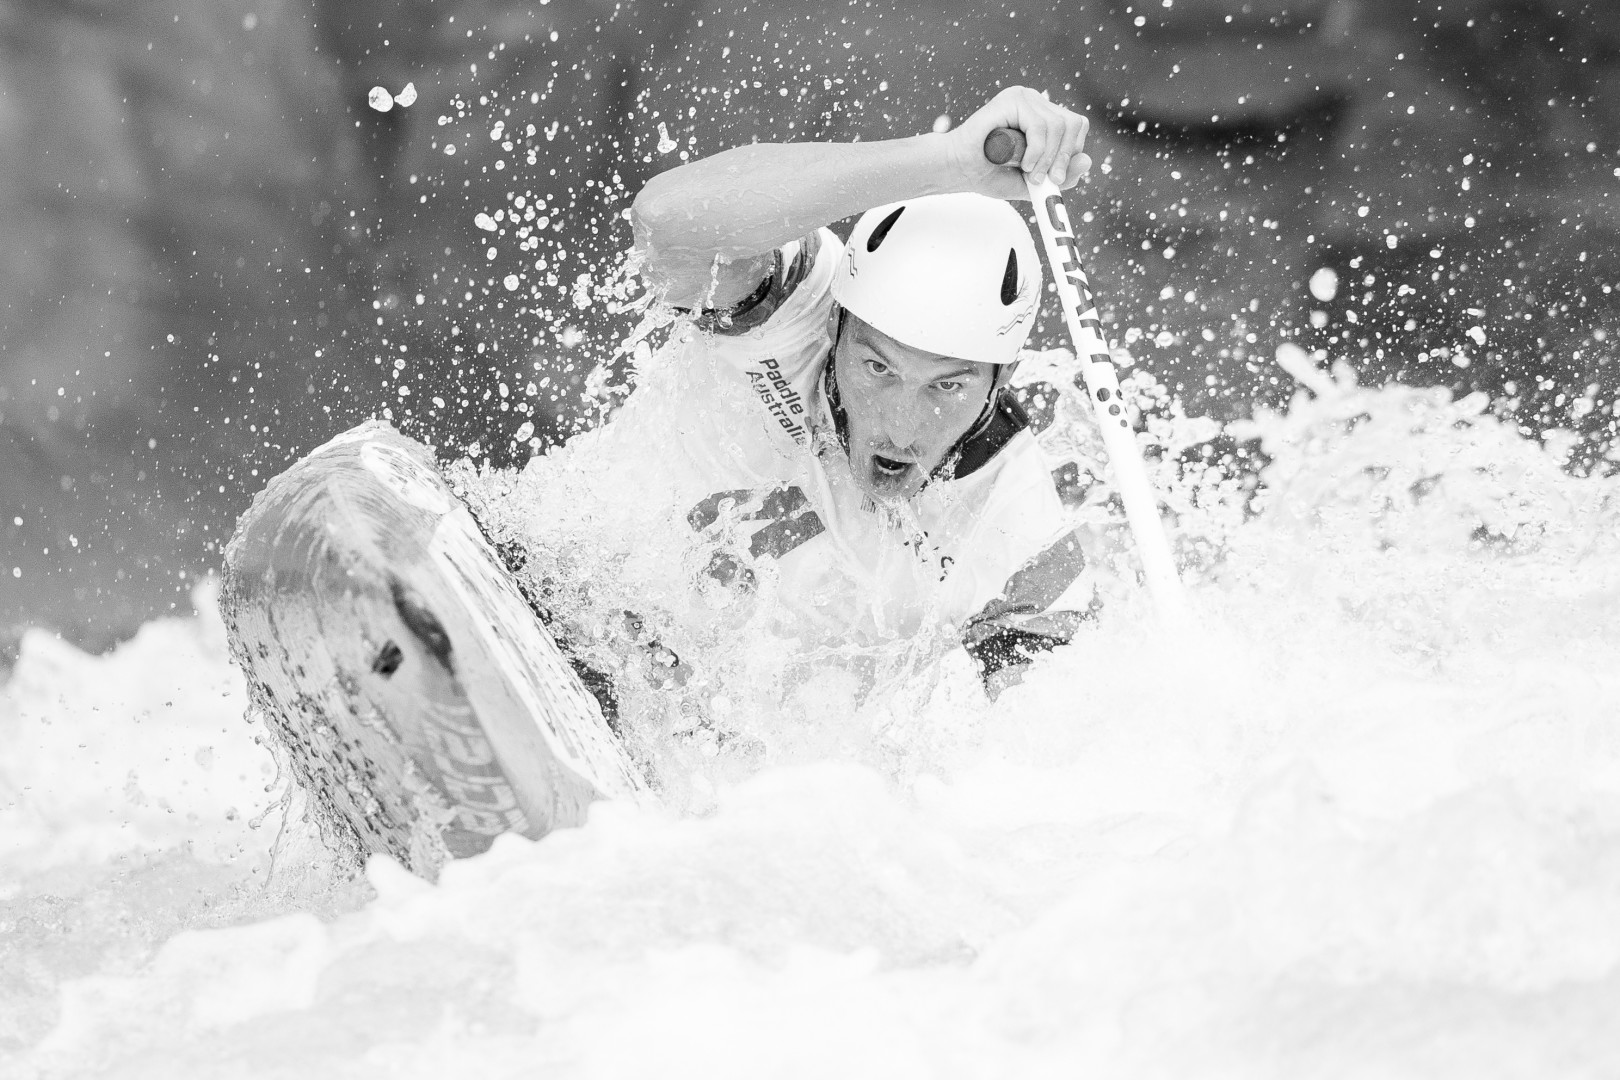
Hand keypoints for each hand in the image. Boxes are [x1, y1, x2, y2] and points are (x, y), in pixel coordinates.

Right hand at [943, 86, 1091, 200]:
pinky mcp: (1011, 99)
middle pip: (1073, 123)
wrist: (958, 170)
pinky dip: (1036, 150)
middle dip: (1064, 156)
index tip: (1058, 177)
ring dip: (1047, 158)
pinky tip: (1022, 162)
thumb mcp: (1033, 182)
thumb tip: (1088, 161)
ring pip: (1058, 126)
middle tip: (1050, 179)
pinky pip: (1040, 125)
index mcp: (1042, 116)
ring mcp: (1024, 98)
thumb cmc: (989, 173)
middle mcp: (1036, 103)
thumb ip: (1060, 176)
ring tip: (1029, 173)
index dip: (1071, 152)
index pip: (1075, 126)